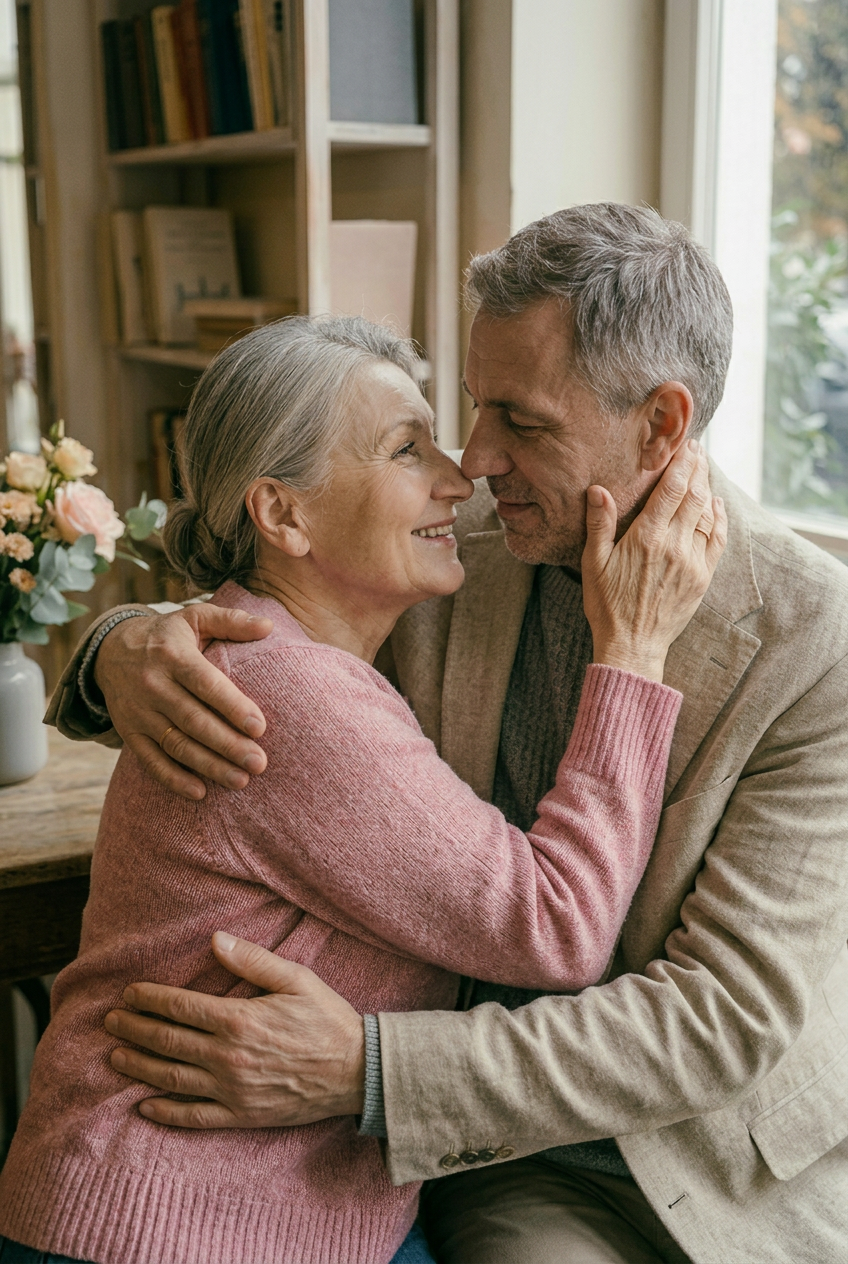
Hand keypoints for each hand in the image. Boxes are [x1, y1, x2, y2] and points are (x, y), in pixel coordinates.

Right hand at [94, 605, 273, 798]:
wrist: (109, 651)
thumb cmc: (167, 636)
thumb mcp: (194, 618)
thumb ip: (231, 620)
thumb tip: (268, 626)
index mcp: (173, 656)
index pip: (205, 684)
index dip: (232, 706)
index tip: (260, 727)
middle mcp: (153, 685)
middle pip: (193, 720)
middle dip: (228, 745)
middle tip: (259, 763)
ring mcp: (139, 712)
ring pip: (176, 744)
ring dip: (209, 766)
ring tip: (241, 781)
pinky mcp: (129, 732)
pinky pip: (150, 761)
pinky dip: (173, 779)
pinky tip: (200, 792)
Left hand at [104, 932, 365, 1127]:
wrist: (358, 1071)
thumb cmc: (327, 1019)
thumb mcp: (296, 978)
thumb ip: (253, 960)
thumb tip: (215, 940)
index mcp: (240, 1020)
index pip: (181, 1007)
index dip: (151, 999)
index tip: (129, 993)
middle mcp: (229, 1057)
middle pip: (168, 1042)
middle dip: (135, 1030)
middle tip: (111, 1022)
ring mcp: (232, 1090)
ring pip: (172, 1079)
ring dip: (139, 1067)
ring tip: (115, 1057)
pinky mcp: (241, 1115)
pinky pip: (194, 1117)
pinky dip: (166, 1112)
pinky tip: (145, 1106)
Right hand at [582, 440, 726, 681]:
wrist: (632, 645)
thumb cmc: (607, 606)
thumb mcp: (593, 564)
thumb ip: (598, 524)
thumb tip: (598, 490)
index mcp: (646, 538)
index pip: (671, 490)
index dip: (681, 464)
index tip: (686, 446)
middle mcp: (674, 545)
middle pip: (693, 495)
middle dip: (697, 469)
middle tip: (698, 450)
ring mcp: (692, 561)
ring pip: (707, 514)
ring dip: (708, 488)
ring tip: (705, 470)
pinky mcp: (702, 577)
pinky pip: (717, 540)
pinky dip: (719, 518)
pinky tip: (717, 504)